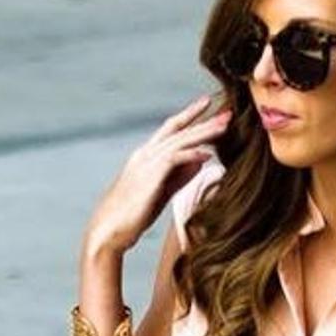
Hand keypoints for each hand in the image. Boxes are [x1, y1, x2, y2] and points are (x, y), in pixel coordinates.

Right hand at [84, 93, 231, 255]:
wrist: (108, 230)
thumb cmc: (131, 215)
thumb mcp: (161, 192)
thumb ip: (180, 176)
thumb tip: (200, 162)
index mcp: (146, 156)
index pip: (171, 129)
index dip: (190, 116)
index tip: (208, 105)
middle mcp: (145, 154)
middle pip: (178, 129)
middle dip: (204, 120)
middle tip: (227, 112)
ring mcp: (145, 163)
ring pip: (179, 140)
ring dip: (203, 132)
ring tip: (225, 125)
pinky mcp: (149, 177)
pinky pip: (173, 160)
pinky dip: (191, 154)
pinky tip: (208, 154)